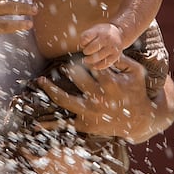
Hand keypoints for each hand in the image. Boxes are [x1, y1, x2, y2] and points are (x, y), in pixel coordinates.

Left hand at [36, 55, 154, 140]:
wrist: (139, 122)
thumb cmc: (136, 92)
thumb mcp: (137, 72)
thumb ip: (123, 58)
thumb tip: (106, 48)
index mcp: (110, 84)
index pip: (92, 65)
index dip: (86, 59)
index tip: (83, 57)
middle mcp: (97, 98)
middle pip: (76, 77)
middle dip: (69, 68)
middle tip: (64, 65)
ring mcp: (89, 112)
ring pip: (64, 99)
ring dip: (50, 89)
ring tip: (40, 80)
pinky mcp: (84, 125)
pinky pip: (64, 123)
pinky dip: (49, 125)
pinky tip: (34, 125)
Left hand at [80, 23, 123, 69]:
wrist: (120, 35)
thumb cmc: (103, 33)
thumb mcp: (95, 29)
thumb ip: (86, 36)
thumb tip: (81, 46)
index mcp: (99, 31)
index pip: (86, 38)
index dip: (82, 43)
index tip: (83, 44)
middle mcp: (107, 39)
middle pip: (91, 48)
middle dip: (86, 51)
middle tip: (85, 52)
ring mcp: (112, 47)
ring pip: (97, 57)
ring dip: (90, 60)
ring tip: (87, 60)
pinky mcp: (116, 55)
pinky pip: (106, 63)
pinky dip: (98, 66)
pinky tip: (94, 66)